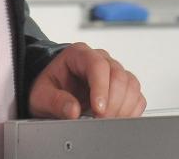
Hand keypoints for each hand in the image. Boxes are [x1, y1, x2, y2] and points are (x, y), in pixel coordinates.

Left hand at [29, 43, 145, 119]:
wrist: (52, 91)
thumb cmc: (48, 88)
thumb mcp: (41, 95)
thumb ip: (55, 101)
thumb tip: (73, 110)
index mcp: (79, 55)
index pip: (97, 65)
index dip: (101, 88)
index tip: (98, 109)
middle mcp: (100, 60)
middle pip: (118, 75)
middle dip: (113, 102)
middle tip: (101, 121)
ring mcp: (113, 72)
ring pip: (131, 85)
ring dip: (123, 107)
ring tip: (107, 123)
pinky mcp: (122, 87)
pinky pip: (136, 96)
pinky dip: (131, 111)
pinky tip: (117, 120)